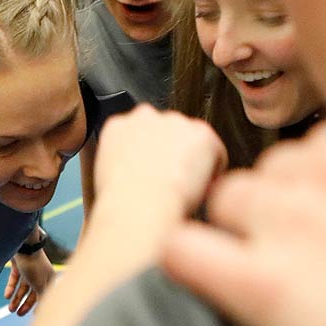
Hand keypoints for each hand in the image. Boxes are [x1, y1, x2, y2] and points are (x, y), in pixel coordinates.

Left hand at [5, 245, 53, 315]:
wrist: (23, 245)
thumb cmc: (35, 265)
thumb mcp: (39, 285)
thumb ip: (41, 298)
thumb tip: (44, 310)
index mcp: (49, 279)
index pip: (45, 295)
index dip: (39, 306)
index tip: (33, 316)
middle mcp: (40, 275)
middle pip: (33, 293)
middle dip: (25, 304)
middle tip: (17, 314)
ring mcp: (29, 269)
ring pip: (23, 287)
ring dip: (17, 299)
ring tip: (10, 309)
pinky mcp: (19, 265)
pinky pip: (15, 279)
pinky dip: (11, 287)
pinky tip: (7, 296)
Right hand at [83, 105, 225, 254]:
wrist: (139, 208)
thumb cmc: (123, 205)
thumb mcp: (110, 178)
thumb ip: (127, 164)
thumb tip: (141, 175)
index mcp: (118, 127)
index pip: (140, 135)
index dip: (151, 159)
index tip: (155, 176)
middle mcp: (145, 117)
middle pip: (168, 133)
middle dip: (173, 154)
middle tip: (172, 184)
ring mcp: (174, 122)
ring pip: (192, 141)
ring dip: (193, 160)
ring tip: (186, 189)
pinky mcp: (201, 132)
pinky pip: (215, 152)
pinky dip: (213, 171)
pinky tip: (200, 189)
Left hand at [161, 106, 325, 325]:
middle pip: (278, 170)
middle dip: (285, 212)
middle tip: (312, 269)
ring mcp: (297, 226)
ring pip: (226, 201)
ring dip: (237, 237)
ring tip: (263, 286)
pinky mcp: (262, 288)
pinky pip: (181, 250)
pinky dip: (185, 266)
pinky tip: (207, 292)